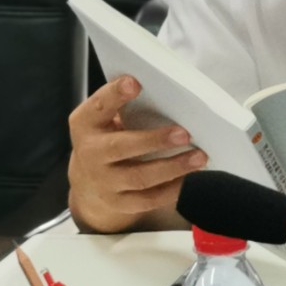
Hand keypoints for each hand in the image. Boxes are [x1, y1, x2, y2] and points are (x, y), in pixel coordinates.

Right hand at [67, 76, 207, 232]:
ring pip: (140, 177)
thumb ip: (126, 105)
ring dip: (172, 167)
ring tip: (199, 157)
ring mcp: (104, 182)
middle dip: (154, 140)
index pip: (99, 106)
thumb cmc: (107, 137)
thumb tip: (168, 93)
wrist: (88, 182)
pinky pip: (149, 199)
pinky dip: (172, 189)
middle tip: (184, 133)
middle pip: (121, 147)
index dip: (115, 94)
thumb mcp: (105, 118)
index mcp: (86, 124)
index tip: (134, 82)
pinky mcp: (119, 203)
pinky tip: (190, 177)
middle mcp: (90, 154)